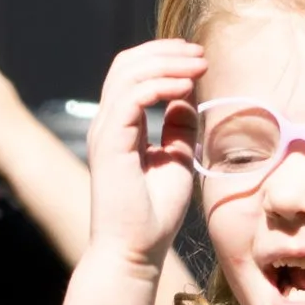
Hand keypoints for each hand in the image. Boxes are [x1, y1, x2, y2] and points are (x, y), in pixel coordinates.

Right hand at [82, 37, 204, 272]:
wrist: (135, 253)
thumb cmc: (154, 218)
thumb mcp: (176, 161)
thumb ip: (178, 128)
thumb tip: (187, 95)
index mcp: (120, 128)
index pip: (133, 75)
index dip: (163, 59)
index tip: (198, 59)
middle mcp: (107, 125)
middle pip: (127, 64)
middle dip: (165, 52)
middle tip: (199, 54)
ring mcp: (105, 133)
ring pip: (127, 73)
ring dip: (165, 63)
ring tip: (197, 65)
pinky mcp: (109, 144)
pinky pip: (131, 98)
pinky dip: (158, 85)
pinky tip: (183, 87)